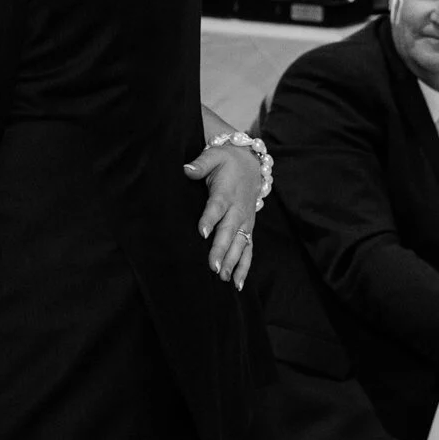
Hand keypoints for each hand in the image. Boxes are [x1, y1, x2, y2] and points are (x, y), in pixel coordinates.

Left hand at [184, 141, 259, 289]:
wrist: (251, 163)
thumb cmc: (226, 160)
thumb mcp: (213, 155)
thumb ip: (200, 163)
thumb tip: (187, 169)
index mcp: (227, 192)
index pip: (217, 207)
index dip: (210, 219)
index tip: (202, 232)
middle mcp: (238, 209)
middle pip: (229, 231)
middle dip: (222, 249)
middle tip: (213, 266)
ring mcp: (245, 221)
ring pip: (241, 244)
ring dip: (234, 262)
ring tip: (224, 279)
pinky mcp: (248, 228)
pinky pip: (248, 249)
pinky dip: (244, 266)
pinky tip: (237, 283)